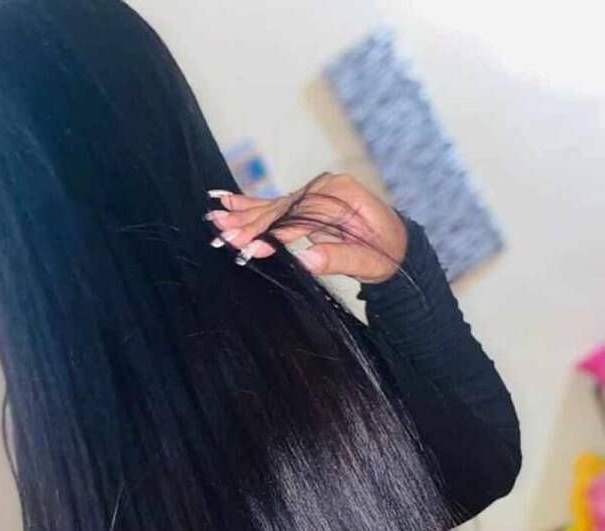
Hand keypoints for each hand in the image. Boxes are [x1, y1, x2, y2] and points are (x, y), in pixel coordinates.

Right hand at [204, 173, 407, 283]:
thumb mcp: (370, 261)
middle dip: (250, 224)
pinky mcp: (308, 201)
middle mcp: (326, 188)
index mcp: (342, 196)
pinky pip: (277, 204)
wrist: (397, 245)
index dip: (272, 233)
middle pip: (281, 208)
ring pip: (274, 206)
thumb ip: (338, 257)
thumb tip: (307, 257)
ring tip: (214, 218)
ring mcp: (315, 192)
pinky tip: (227, 200)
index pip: (298, 216)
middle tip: (221, 235)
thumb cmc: (387, 254)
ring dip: (243, 215)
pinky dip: (252, 205)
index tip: (249, 247)